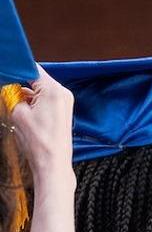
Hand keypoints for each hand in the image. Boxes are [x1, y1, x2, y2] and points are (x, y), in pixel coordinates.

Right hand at [8, 66, 74, 183]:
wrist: (52, 162)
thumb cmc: (38, 140)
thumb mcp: (18, 113)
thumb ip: (13, 94)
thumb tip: (10, 86)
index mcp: (54, 90)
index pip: (31, 69)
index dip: (15, 70)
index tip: (5, 73)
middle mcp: (63, 93)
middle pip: (36, 79)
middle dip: (19, 83)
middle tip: (7, 93)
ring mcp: (65, 102)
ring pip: (40, 90)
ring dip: (26, 94)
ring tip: (16, 106)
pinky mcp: (63, 111)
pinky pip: (45, 99)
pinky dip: (33, 102)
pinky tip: (23, 111)